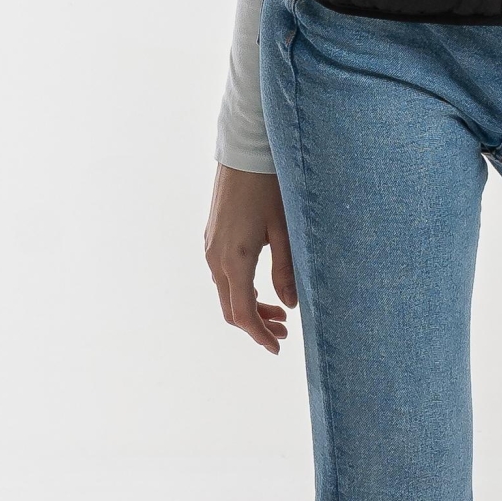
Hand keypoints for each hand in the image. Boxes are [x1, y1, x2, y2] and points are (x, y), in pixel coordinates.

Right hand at [204, 165, 296, 351]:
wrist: (245, 152)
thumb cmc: (270, 188)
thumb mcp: (285, 231)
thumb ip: (286, 270)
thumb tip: (290, 305)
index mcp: (235, 261)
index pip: (243, 314)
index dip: (259, 335)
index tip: (277, 348)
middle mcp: (216, 258)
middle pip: (231, 309)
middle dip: (256, 326)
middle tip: (284, 332)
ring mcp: (211, 248)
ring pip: (226, 293)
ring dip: (250, 308)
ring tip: (281, 312)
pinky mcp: (213, 238)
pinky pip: (223, 276)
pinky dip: (242, 290)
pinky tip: (263, 287)